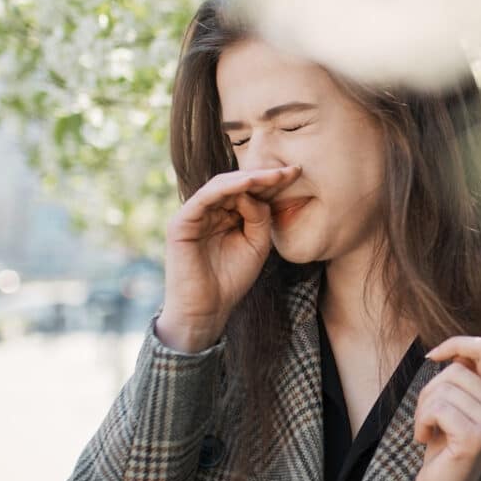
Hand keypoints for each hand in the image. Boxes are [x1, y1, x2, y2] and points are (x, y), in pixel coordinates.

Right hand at [157, 165, 302, 352]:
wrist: (208, 309)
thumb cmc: (232, 279)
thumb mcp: (257, 244)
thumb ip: (260, 217)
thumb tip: (257, 193)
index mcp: (227, 216)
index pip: (250, 192)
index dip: (273, 182)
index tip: (298, 173)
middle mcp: (210, 212)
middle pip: (238, 184)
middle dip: (266, 177)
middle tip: (292, 170)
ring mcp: (194, 215)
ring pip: (222, 186)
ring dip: (250, 179)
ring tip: (274, 176)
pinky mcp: (181, 223)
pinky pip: (205, 197)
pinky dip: (227, 188)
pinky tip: (249, 183)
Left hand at [413, 336, 480, 480]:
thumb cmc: (444, 446)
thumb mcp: (455, 405)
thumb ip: (462, 377)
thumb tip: (452, 349)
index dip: (456, 343)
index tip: (432, 357)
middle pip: (456, 369)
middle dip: (430, 390)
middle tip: (427, 418)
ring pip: (443, 388)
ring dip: (423, 409)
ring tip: (426, 429)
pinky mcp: (477, 437)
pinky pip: (438, 408)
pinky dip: (421, 421)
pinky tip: (424, 438)